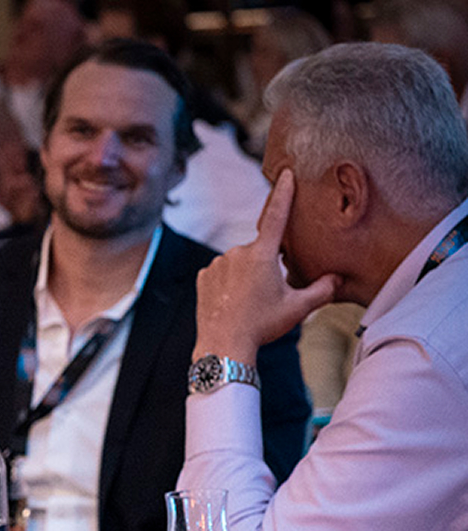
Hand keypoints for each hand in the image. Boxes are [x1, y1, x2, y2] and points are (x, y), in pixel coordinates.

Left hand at [193, 170, 337, 364]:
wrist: (223, 345)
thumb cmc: (261, 326)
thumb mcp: (298, 308)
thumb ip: (322, 289)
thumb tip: (338, 279)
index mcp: (261, 254)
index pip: (276, 216)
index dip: (283, 193)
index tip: (286, 173)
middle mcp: (236, 253)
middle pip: (260, 251)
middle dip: (266, 267)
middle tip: (266, 296)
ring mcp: (217, 264)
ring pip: (239, 263)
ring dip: (246, 276)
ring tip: (248, 303)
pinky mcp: (203, 276)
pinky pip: (221, 273)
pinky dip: (228, 283)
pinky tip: (232, 302)